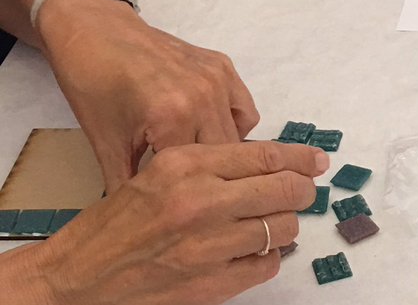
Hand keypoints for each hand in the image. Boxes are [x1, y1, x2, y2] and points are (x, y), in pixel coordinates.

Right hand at [32, 141, 325, 304]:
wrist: (78, 277)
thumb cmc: (116, 223)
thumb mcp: (159, 171)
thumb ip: (212, 162)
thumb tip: (268, 161)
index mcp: (186, 164)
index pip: (266, 155)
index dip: (301, 158)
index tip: (318, 160)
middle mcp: (200, 200)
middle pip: (283, 190)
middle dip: (301, 191)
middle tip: (302, 193)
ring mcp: (207, 245)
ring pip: (280, 229)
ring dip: (283, 226)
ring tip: (269, 224)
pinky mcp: (210, 284)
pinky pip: (265, 265)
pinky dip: (266, 257)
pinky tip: (251, 251)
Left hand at [38, 0, 258, 193]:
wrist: (95, 32)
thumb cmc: (92, 88)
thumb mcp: (104, 144)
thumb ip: (129, 186)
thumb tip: (145, 224)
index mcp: (172, 117)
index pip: (198, 174)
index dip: (190, 197)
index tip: (182, 211)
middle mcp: (204, 95)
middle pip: (226, 157)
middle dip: (211, 181)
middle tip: (194, 197)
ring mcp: (218, 77)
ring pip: (239, 136)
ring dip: (224, 156)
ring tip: (200, 168)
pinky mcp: (224, 66)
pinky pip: (243, 109)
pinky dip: (234, 127)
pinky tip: (208, 132)